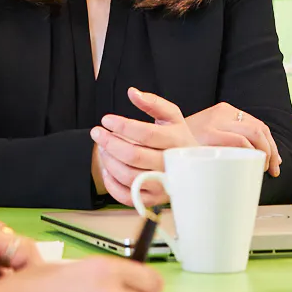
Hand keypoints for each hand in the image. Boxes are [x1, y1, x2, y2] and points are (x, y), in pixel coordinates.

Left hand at [89, 87, 198, 203]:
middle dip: (110, 142)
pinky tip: (108, 169)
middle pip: (133, 156)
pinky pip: (128, 196)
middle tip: (97, 132)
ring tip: (102, 148)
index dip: (122, 126)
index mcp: (176, 141)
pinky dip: (112, 184)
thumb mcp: (171, 115)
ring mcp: (163, 184)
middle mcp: (170, 165)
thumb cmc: (178, 138)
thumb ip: (152, 102)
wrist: (195, 166)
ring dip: (108, 160)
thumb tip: (132, 92)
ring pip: (128, 176)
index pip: (145, 134)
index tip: (106, 119)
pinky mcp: (154, 199)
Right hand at [183, 102, 281, 176]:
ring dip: (264, 154)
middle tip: (272, 169)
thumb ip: (233, 140)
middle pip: (260, 129)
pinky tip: (249, 165)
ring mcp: (215, 122)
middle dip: (271, 151)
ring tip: (261, 168)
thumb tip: (264, 159)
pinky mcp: (209, 134)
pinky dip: (251, 154)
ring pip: (254, 134)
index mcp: (224, 111)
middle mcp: (222, 113)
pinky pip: (240, 142)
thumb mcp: (210, 136)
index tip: (274, 162)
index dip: (271, 145)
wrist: (159, 143)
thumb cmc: (186, 147)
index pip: (258, 125)